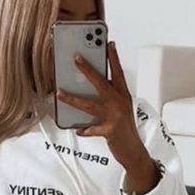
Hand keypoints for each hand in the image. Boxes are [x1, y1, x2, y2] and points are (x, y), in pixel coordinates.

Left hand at [56, 41, 148, 170]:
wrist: (133, 151)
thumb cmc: (125, 130)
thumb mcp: (122, 110)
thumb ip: (110, 98)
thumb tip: (89, 89)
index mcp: (124, 96)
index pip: (118, 73)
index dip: (114, 58)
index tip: (109, 44)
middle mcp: (120, 103)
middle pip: (101, 83)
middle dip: (88, 70)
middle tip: (76, 58)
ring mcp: (114, 117)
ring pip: (90, 104)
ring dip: (73, 99)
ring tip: (60, 93)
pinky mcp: (109, 131)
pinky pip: (91, 129)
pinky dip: (84, 129)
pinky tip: (78, 129)